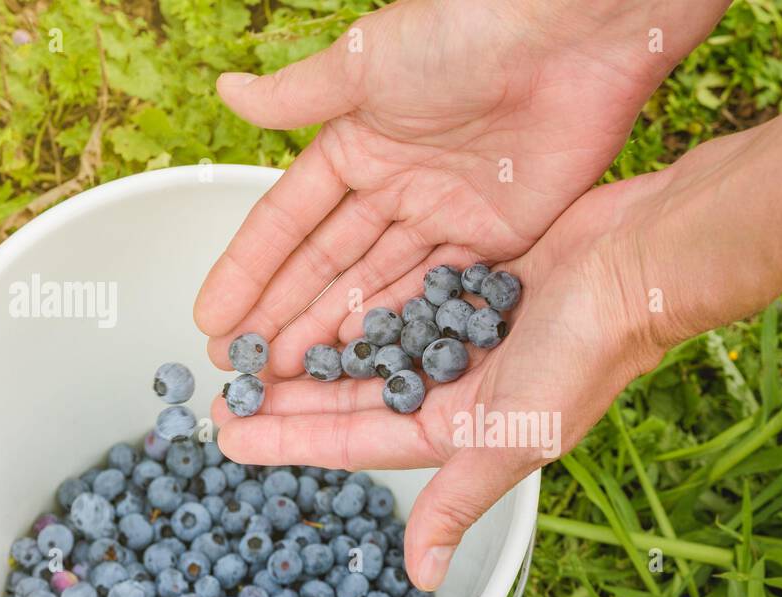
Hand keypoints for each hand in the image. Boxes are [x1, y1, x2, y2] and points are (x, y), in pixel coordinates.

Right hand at [193, 0, 731, 379]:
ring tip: (281, 377)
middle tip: (236, 368)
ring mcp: (444, 218)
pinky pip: (433, 292)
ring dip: (328, 332)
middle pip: (326, 265)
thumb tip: (225, 91)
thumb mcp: (368, 62)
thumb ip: (298, 95)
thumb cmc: (466, 31)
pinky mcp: (494, 240)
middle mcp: (395, 187)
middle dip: (280, 316)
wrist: (572, 40)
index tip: (209, 318)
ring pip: (373, 287)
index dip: (247, 270)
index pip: (288, 221)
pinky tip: (356, 360)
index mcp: (357, 144)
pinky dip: (395, 324)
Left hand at [211, 174, 672, 589]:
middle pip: (349, 393)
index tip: (226, 434)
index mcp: (459, 429)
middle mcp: (454, 386)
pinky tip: (310, 284)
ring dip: (310, 340)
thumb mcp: (514, 436)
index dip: (288, 440)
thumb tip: (417, 580)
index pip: (353, 441)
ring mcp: (458, 329)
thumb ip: (459, 501)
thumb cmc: (584, 356)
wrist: (638, 265)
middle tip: (223, 385)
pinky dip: (354, 289)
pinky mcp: (466, 277)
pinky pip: (394, 286)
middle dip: (287, 393)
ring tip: (250, 338)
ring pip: (365, 339)